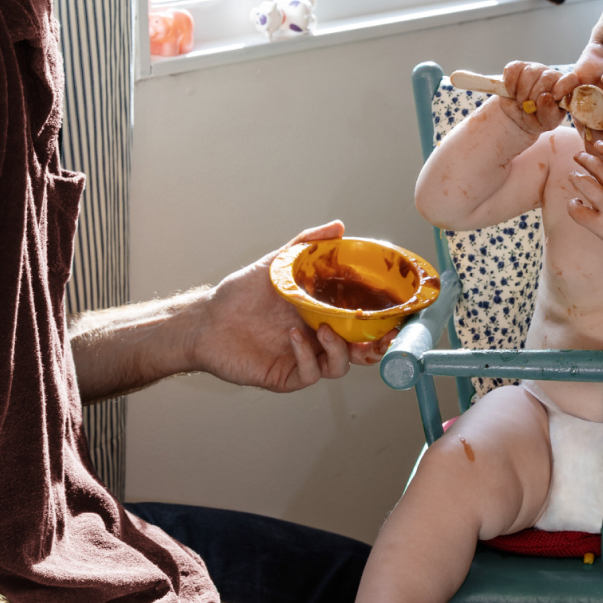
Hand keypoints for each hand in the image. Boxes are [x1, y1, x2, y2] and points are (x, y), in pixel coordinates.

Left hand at [192, 221, 393, 391]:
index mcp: (322, 313)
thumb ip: (307, 244)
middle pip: (360, 350)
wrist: (205, 320)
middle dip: (376, 346)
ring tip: (325, 328)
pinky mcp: (286, 375)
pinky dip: (308, 356)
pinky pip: (310, 373)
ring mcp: (303, 358)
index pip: (361, 322)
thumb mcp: (276, 263)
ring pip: (340, 366)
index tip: (396, 314)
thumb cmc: (240, 293)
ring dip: (339, 349)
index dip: (381, 322)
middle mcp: (317, 338)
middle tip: (380, 334)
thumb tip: (338, 227)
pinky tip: (294, 336)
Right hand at [499, 61, 582, 136]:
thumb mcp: (545, 123)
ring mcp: (534, 69)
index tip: (554, 96)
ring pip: (529, 73)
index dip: (563, 86)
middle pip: (546, 78)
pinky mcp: (517, 67)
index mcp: (563, 88)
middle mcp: (551, 75)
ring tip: (521, 104)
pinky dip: (510, 85)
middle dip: (535, 96)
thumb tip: (545, 97)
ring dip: (522, 93)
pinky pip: (513, 70)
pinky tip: (512, 94)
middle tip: (528, 108)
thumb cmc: (536, 119)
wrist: (517, 115)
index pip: (570, 80)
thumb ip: (548, 113)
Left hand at [567, 140, 602, 252]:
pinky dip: (573, 205)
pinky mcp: (601, 225)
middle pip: (600, 169)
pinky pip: (579, 212)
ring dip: (577, 177)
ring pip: (587, 186)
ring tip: (573, 175)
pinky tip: (575, 202)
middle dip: (586, 159)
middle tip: (577, 156)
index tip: (597, 144)